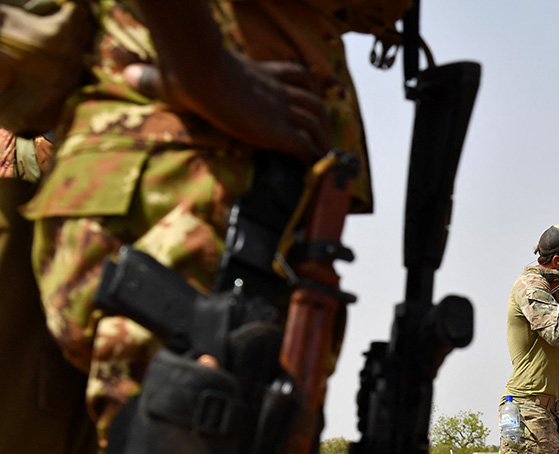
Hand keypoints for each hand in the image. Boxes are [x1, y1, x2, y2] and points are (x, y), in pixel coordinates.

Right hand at [129, 0, 326, 161]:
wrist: (198, 72)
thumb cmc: (185, 71)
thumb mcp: (171, 77)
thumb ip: (153, 77)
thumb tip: (127, 72)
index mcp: (258, 75)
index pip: (295, 75)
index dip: (307, 86)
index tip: (308, 100)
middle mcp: (275, 92)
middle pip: (314, 101)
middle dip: (321, 119)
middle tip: (321, 136)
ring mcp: (280, 111)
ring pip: (317, 123)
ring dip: (322, 140)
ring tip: (322, 157)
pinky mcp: (279, 131)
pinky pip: (306, 147)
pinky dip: (313, 158)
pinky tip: (311, 169)